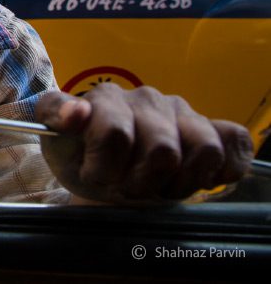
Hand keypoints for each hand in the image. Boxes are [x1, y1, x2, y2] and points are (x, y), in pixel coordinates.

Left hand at [36, 83, 253, 204]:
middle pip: (161, 150)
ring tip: (156, 186)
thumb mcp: (56, 142)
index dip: (104, 167)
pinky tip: (196, 178)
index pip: (115, 133)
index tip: (93, 175)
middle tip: (125, 187)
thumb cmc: (81, 157)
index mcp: (105, 99)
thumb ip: (54, 116)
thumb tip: (76, 112)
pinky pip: (232, 141)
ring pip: (203, 149)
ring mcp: (179, 110)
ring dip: (177, 182)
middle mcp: (144, 98)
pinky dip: (218, 168)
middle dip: (140, 183)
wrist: (105, 175)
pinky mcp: (209, 126)